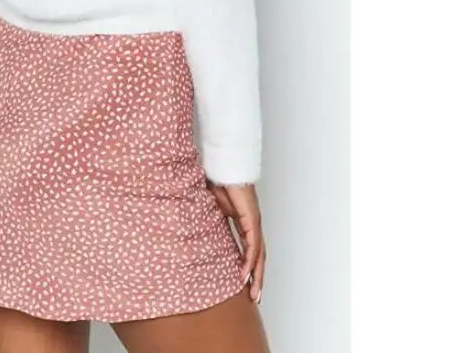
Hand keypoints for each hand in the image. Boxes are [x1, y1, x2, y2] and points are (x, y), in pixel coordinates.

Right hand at [206, 179, 265, 304]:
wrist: (223, 164)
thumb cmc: (217, 179)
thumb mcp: (212, 207)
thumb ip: (210, 219)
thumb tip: (200, 229)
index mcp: (243, 220)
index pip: (249, 247)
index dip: (248, 265)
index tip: (244, 281)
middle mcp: (252, 222)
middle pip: (258, 255)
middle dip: (257, 277)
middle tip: (254, 295)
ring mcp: (253, 221)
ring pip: (259, 254)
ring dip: (257, 274)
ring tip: (253, 292)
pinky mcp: (252, 218)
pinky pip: (252, 244)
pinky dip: (250, 260)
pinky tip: (246, 272)